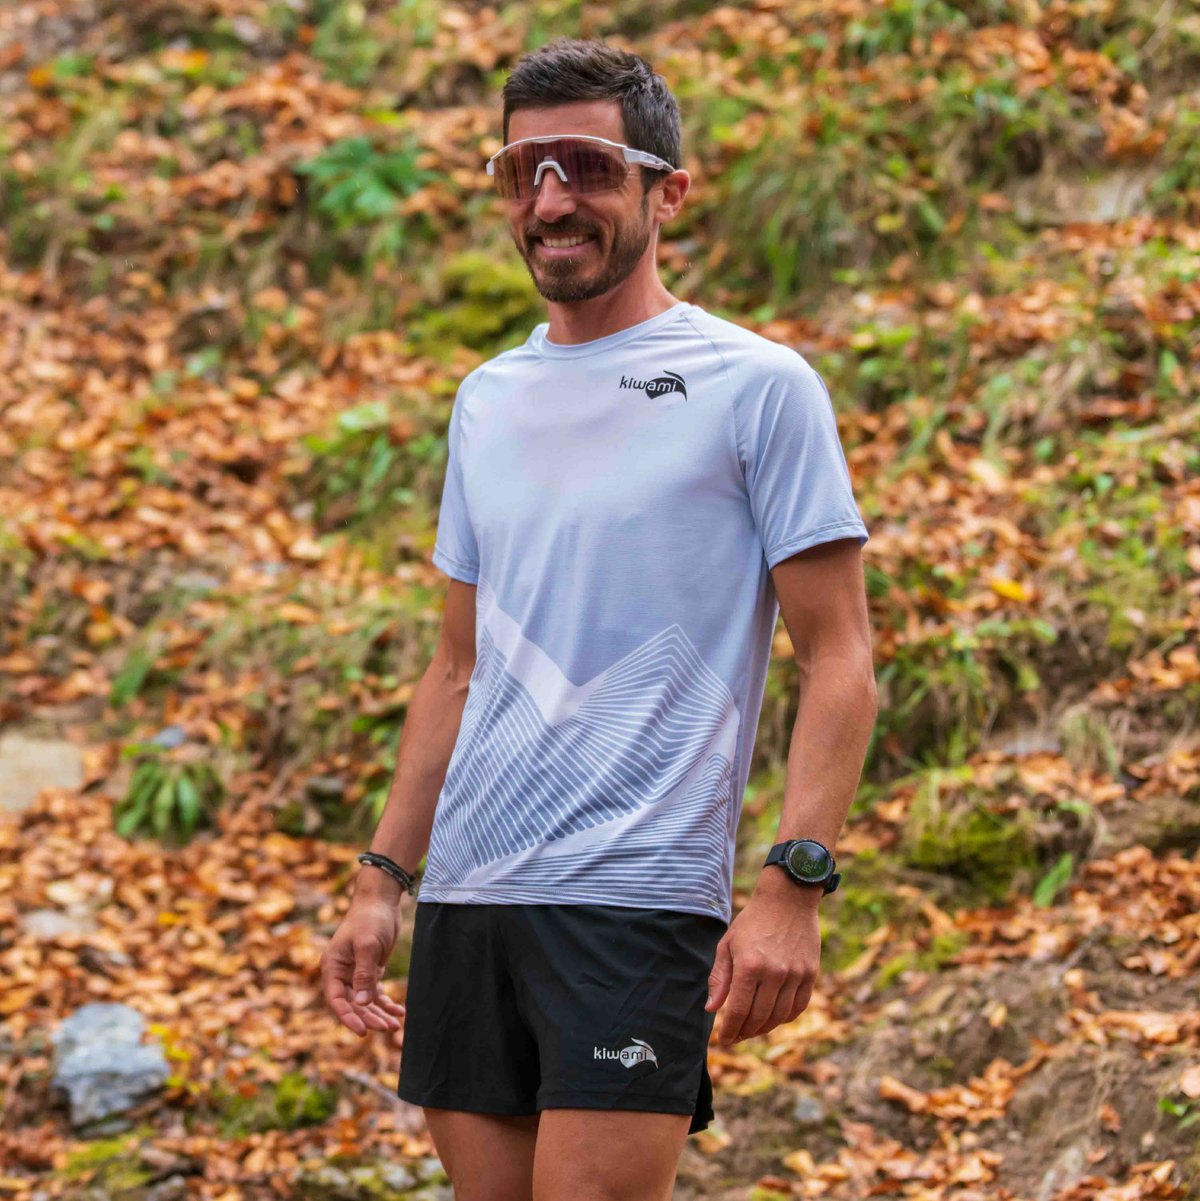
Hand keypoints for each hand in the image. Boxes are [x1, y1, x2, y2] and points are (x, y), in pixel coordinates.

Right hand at [319, 884, 406, 1037]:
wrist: (381, 899)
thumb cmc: (370, 918)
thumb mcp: (368, 945)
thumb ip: (364, 974)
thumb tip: (360, 1003)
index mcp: (332, 966)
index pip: (336, 1000)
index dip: (348, 1017)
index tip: (362, 1032)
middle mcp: (341, 973)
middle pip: (353, 1004)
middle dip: (369, 1018)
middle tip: (388, 1028)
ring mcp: (356, 973)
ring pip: (365, 1001)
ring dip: (379, 1014)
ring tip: (395, 1026)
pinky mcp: (370, 970)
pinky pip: (376, 992)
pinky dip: (386, 1002)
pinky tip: (400, 1012)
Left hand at [705, 870, 820, 1044]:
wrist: (788, 899)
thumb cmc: (752, 921)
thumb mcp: (728, 944)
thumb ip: (719, 978)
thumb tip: (711, 1009)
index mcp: (749, 966)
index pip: (738, 1011)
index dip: (729, 1030)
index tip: (723, 1040)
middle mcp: (774, 973)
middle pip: (758, 1018)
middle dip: (744, 1032)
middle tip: (736, 1036)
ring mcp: (795, 975)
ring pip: (779, 1017)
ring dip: (764, 1028)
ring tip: (752, 1029)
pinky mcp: (810, 974)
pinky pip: (798, 1007)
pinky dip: (785, 1018)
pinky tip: (774, 1018)